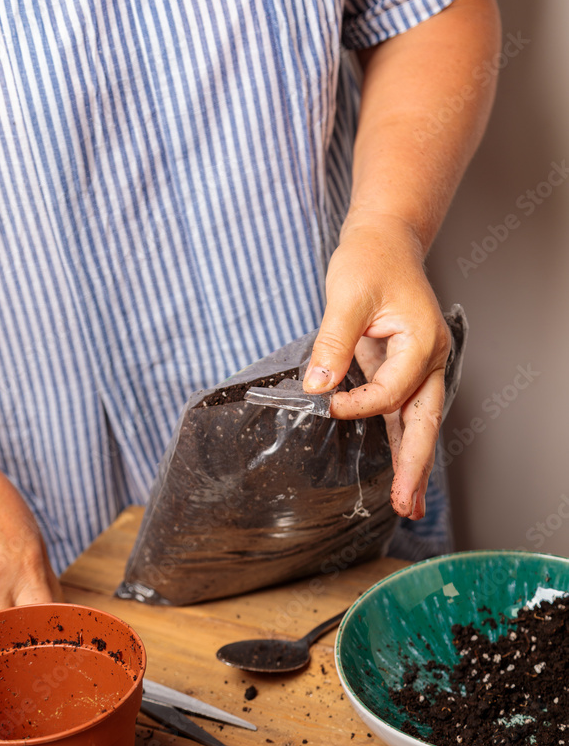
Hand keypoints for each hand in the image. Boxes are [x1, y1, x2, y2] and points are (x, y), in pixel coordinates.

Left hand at [302, 213, 449, 519]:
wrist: (384, 241)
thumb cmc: (370, 261)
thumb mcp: (347, 296)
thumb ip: (333, 341)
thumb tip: (317, 385)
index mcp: (422, 341)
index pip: (393, 390)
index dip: (361, 404)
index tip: (330, 405)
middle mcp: (429, 359)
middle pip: (424, 421)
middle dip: (415, 465)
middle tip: (407, 504)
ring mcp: (419, 367)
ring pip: (418, 423)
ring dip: (413, 463)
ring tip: (409, 505)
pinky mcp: (402, 371)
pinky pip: (403, 413)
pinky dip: (401, 443)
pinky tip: (398, 472)